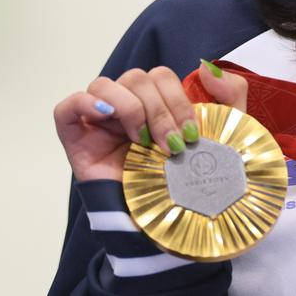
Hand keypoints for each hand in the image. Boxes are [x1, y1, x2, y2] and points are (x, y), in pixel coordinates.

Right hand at [53, 60, 247, 182]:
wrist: (166, 229)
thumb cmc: (189, 184)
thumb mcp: (223, 135)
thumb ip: (229, 95)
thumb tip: (206, 66)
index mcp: (156, 105)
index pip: (160, 76)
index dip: (177, 98)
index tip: (191, 133)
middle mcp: (126, 110)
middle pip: (135, 78)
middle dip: (160, 109)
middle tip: (172, 143)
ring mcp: (99, 124)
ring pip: (104, 85)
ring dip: (131, 109)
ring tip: (144, 142)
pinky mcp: (76, 142)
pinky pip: (67, 108)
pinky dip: (85, 103)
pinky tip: (109, 118)